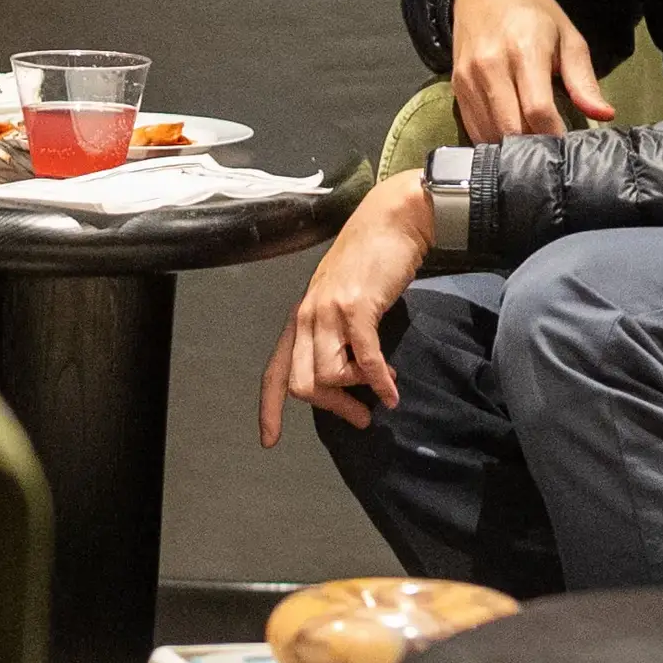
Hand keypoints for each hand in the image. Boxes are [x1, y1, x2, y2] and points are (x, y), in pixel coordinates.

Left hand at [259, 172, 435, 439]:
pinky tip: (393, 392)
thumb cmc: (371, 260)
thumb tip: (350, 376)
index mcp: (300, 316)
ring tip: (382, 386)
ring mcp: (329, 311)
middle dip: (332, 406)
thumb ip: (337, 333)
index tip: (270, 440)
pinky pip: (364, 360)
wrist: (392, 222)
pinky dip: (379, 382)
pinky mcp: (357, 308)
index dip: (269, 408)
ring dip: (358, 389)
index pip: (275, 370)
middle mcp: (307, 316)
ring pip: (328, 375)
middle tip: (359, 415)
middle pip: (302, 383)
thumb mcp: (343, 299)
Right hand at [451, 0, 614, 140]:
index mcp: (525, 51)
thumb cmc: (533, 14)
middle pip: (511, 127)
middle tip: (551, 151)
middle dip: (533, 146)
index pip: (538, 110)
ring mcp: (469, 78)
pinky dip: (493, 139)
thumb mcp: (568, 38)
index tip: (567, 147)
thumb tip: (604, 114)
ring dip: (512, 146)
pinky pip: (474, 127)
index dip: (554, 136)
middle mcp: (492, 66)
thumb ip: (583, 80)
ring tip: (533, 144)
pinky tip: (510, 137)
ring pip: (490, 133)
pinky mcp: (456, 87)